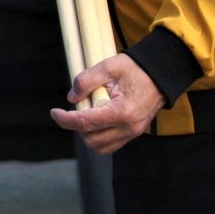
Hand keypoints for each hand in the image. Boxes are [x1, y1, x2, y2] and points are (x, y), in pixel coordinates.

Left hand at [50, 52, 165, 154]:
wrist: (160, 75)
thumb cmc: (135, 69)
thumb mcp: (109, 66)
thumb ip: (87, 80)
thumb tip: (71, 98)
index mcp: (122, 112)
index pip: (85, 123)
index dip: (65, 119)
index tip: (54, 112)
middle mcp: (128, 128)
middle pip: (91, 139)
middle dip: (76, 126)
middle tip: (76, 107)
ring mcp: (133, 133)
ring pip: (100, 146)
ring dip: (87, 133)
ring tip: (87, 112)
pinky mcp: (134, 133)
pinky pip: (111, 144)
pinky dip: (98, 136)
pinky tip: (96, 119)